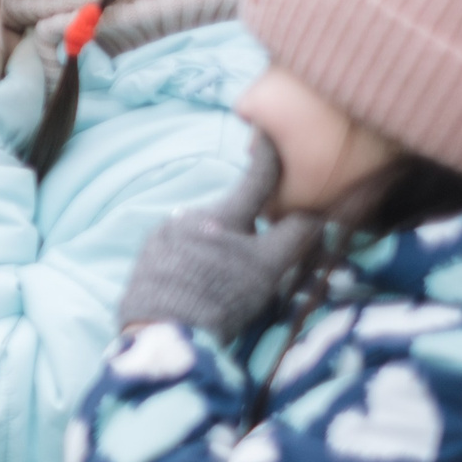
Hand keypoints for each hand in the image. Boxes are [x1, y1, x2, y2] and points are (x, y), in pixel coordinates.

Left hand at [117, 136, 312, 336]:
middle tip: (249, 270)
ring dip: (215, 251)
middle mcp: (188, 214)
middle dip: (243, 234)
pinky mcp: (145, 258)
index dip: (268, 154)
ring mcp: (161, 235)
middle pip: (230, 217)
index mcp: (222, 214)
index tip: (269, 127)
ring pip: (203, 236)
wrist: (161, 333)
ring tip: (219, 287)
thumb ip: (294, 235)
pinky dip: (191, 265)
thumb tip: (315, 210)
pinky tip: (195, 289)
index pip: (256, 178)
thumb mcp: (268, 268)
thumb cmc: (221, 299)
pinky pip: (178, 253)